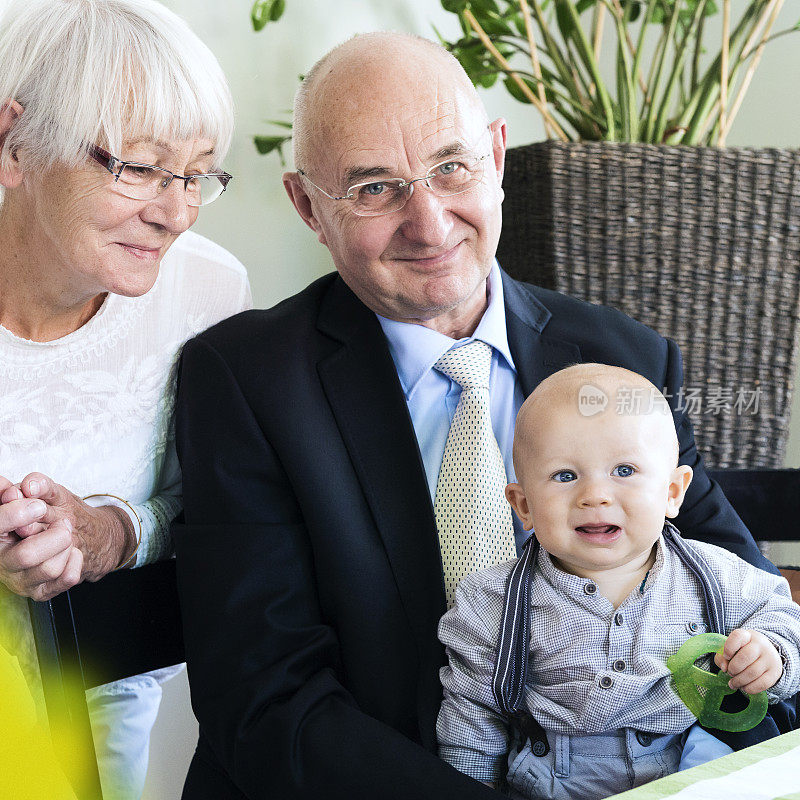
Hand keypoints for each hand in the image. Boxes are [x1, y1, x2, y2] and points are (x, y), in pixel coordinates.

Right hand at [0, 473, 135, 600]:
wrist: (71, 533)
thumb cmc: (47, 513)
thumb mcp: (41, 494)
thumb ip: (34, 486)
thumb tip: (30, 485)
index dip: (16, 515)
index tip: (38, 506)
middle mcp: (2, 562)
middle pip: (26, 556)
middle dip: (53, 536)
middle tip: (64, 523)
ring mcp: (21, 581)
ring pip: (49, 569)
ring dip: (66, 546)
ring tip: (66, 534)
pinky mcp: (42, 592)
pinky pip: (66, 579)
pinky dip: (76, 561)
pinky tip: (72, 551)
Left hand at [714, 628, 782, 694]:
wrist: (766, 654)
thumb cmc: (742, 651)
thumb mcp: (731, 649)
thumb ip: (722, 656)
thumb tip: (724, 668)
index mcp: (747, 635)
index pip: (737, 637)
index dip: (728, 648)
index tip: (726, 656)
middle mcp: (761, 644)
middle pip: (745, 656)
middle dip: (733, 668)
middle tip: (730, 673)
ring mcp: (770, 658)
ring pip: (753, 672)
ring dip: (739, 681)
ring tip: (733, 683)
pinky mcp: (775, 672)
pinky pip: (762, 683)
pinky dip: (750, 688)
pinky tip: (744, 688)